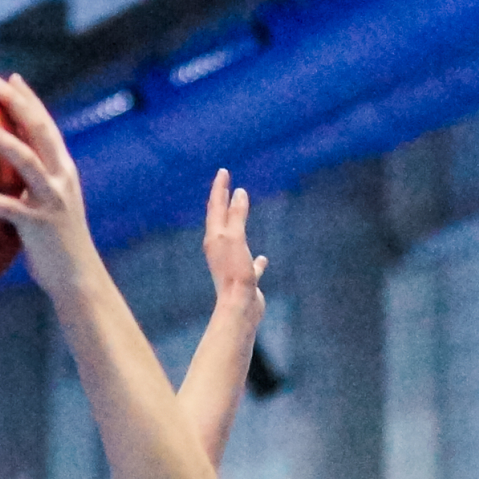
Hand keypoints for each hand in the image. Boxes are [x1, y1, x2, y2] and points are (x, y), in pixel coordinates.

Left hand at [0, 72, 101, 308]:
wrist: (78, 279)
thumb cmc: (56, 247)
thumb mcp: (45, 210)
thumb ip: (28, 190)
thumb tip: (0, 181)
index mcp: (63, 171)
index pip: (46, 126)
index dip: (29, 100)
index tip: (10, 77)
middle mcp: (61, 179)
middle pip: (39, 129)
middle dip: (15, 102)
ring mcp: (52, 200)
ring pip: (25, 159)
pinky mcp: (39, 225)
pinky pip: (7, 209)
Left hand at [203, 169, 266, 328]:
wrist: (239, 308)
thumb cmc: (235, 273)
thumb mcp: (235, 238)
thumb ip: (236, 216)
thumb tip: (238, 192)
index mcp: (215, 239)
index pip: (216, 207)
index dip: (219, 188)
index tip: (223, 171)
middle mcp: (220, 250)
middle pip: (220, 221)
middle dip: (223, 202)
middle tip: (226, 184)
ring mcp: (232, 264)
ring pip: (234, 240)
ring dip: (237, 225)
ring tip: (241, 213)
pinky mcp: (245, 279)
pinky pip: (250, 265)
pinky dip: (256, 260)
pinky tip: (263, 259)